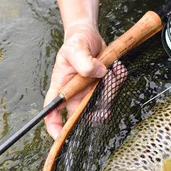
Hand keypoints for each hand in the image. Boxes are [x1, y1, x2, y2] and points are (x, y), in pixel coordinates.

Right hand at [44, 23, 106, 139]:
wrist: (88, 34)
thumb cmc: (76, 42)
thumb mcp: (76, 49)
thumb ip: (84, 62)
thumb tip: (97, 73)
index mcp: (61, 87)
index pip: (52, 112)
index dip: (55, 127)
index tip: (61, 136)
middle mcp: (74, 93)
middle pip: (82, 115)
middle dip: (96, 113)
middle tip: (105, 108)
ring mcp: (89, 91)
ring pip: (101, 104)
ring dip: (111, 91)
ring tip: (113, 72)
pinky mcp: (102, 86)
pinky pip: (113, 92)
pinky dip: (118, 81)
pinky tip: (117, 69)